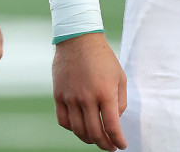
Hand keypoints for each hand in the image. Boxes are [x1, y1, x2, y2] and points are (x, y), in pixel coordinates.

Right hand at [52, 32, 127, 149]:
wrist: (78, 38)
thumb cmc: (103, 57)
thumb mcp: (120, 77)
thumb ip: (120, 101)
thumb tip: (115, 120)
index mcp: (105, 93)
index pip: (112, 127)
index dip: (118, 141)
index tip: (121, 145)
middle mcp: (87, 98)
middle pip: (95, 133)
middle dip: (105, 144)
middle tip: (110, 146)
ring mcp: (71, 97)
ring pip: (78, 130)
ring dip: (88, 139)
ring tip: (95, 138)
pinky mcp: (58, 95)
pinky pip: (63, 120)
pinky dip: (72, 129)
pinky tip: (79, 126)